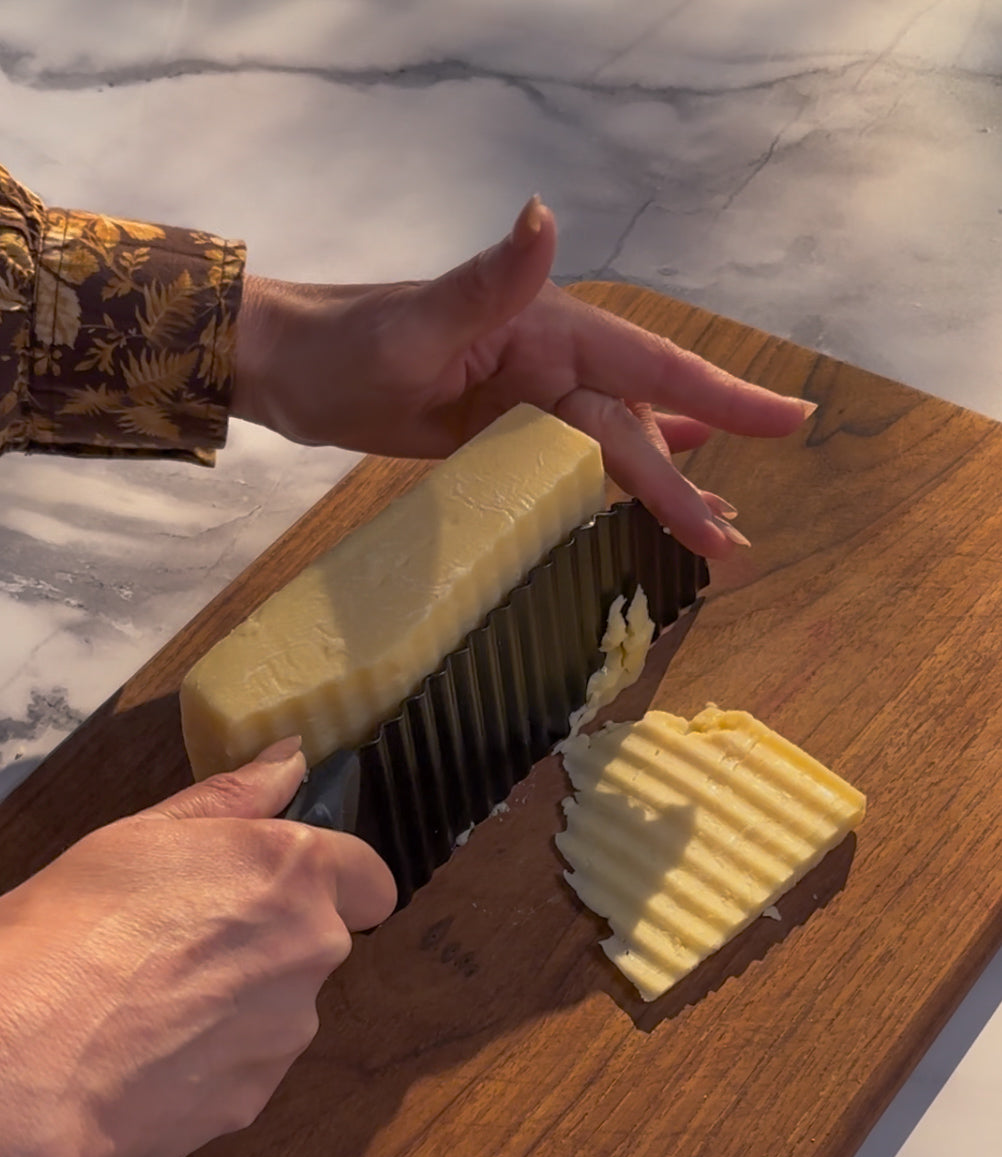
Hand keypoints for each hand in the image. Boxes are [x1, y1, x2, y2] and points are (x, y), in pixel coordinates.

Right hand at [0, 739, 395, 1156]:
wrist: (32, 1056)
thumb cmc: (74, 929)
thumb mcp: (143, 835)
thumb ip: (233, 798)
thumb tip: (290, 761)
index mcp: (293, 874)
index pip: (371, 879)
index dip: (336, 882)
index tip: (284, 888)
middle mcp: (312, 951)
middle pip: (317, 944)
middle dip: (268, 942)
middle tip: (182, 942)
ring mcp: (288, 1032)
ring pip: (281, 1010)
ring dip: (238, 1004)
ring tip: (152, 1002)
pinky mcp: (257, 1098)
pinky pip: (245, 1068)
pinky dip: (210, 1061)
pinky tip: (147, 1051)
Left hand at [233, 196, 813, 559]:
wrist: (291, 368)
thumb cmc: (344, 346)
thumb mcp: (415, 322)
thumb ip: (487, 283)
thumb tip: (542, 220)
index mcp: (548, 333)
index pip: (652, 370)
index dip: (725, 398)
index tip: (789, 421)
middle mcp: (554, 363)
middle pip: (642, 428)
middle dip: (690, 485)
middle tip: (734, 545)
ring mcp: (533, 399)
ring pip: (621, 445)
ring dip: (670, 485)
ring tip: (719, 534)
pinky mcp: (508, 432)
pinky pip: (582, 457)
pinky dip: (626, 472)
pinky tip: (669, 482)